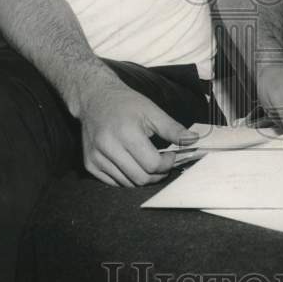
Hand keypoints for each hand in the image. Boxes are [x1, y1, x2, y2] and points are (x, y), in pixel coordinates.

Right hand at [78, 80, 198, 187]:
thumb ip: (173, 128)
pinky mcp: (89, 164)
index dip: (167, 164)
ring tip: (148, 162)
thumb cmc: (126, 103)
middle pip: (141, 178)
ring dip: (143, 177)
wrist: (95, 98)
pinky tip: (132, 164)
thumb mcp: (152, 111)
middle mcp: (108, 147)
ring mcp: (96, 158)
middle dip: (158, 174)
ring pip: (128, 183)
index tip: (171, 155)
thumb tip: (193, 140)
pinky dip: (127, 178)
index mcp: (126, 132)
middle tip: (163, 163)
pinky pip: (114, 182)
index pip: (152, 164)